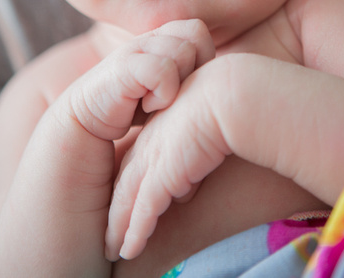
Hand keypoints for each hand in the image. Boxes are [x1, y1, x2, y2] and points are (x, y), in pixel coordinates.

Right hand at [66, 19, 214, 141]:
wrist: (75, 164)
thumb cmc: (132, 146)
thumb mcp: (170, 116)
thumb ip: (193, 94)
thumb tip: (227, 88)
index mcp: (156, 48)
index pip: (200, 32)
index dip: (204, 65)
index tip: (187, 99)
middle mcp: (143, 44)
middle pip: (197, 32)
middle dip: (196, 69)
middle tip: (174, 102)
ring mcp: (129, 54)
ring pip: (186, 46)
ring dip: (180, 84)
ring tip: (157, 109)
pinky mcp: (117, 71)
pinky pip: (163, 68)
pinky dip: (164, 93)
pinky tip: (145, 113)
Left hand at [105, 62, 230, 260]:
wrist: (233, 94)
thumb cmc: (234, 103)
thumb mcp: (210, 126)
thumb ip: (198, 150)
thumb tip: (193, 178)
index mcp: (163, 126)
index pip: (140, 160)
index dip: (131, 182)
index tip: (124, 200)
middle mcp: (153, 142)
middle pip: (127, 181)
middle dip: (117, 207)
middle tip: (109, 231)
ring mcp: (155, 157)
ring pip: (128, 199)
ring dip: (119, 226)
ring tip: (113, 248)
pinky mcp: (163, 173)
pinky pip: (144, 210)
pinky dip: (134, 232)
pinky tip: (128, 250)